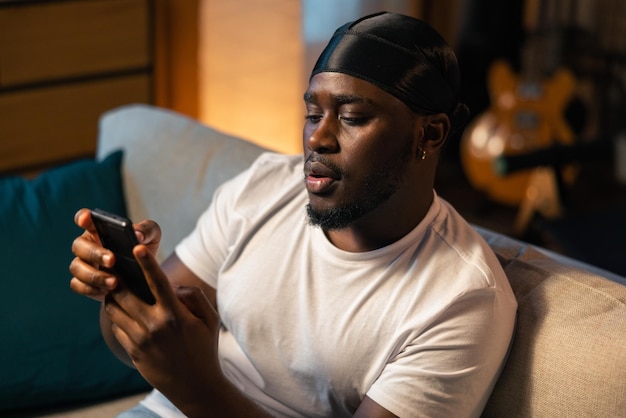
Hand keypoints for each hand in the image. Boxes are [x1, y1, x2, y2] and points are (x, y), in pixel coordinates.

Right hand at [69, 208, 161, 301]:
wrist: (144, 279)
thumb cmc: (144, 251)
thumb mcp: (151, 238)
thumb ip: (147, 230)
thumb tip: (137, 235)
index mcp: (98, 229)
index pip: (84, 218)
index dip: (82, 217)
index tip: (85, 219)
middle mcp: (86, 245)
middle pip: (79, 246)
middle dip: (95, 253)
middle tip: (112, 260)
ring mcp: (82, 264)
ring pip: (77, 267)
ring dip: (94, 275)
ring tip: (114, 282)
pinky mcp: (83, 283)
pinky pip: (78, 285)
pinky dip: (91, 289)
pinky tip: (106, 292)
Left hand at [104, 245, 223, 412]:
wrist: (196, 387)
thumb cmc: (205, 349)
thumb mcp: (210, 320)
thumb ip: (193, 297)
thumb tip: (172, 287)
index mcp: (175, 315)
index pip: (157, 281)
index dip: (146, 262)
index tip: (137, 247)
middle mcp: (154, 326)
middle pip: (126, 292)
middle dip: (119, 276)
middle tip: (116, 264)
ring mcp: (141, 340)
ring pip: (115, 309)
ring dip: (115, 294)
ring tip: (118, 285)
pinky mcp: (133, 351)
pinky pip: (117, 326)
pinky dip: (118, 314)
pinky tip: (124, 310)